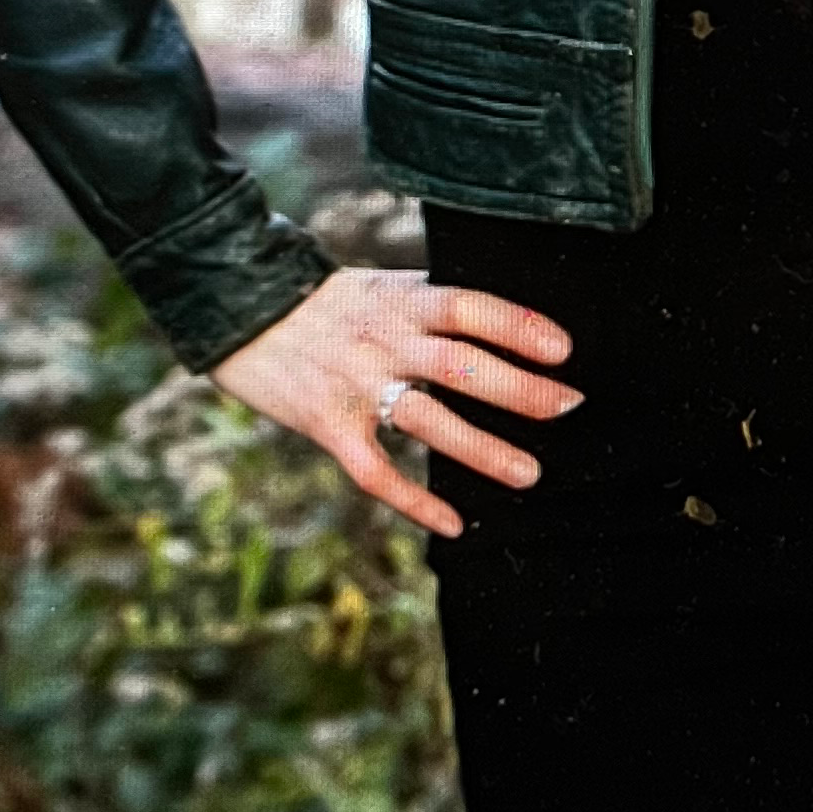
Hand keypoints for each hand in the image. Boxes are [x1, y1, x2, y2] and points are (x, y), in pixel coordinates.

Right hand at [210, 268, 581, 538]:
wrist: (243, 311)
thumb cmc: (331, 302)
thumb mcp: (385, 286)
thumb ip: (434, 305)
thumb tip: (505, 325)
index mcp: (403, 300)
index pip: (470, 308)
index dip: (518, 326)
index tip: (564, 348)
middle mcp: (384, 341)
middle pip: (461, 365)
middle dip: (520, 389)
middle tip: (569, 407)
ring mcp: (355, 385)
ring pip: (428, 421)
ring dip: (482, 450)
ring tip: (529, 474)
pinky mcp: (328, 425)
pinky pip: (376, 471)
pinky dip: (415, 502)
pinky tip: (454, 525)